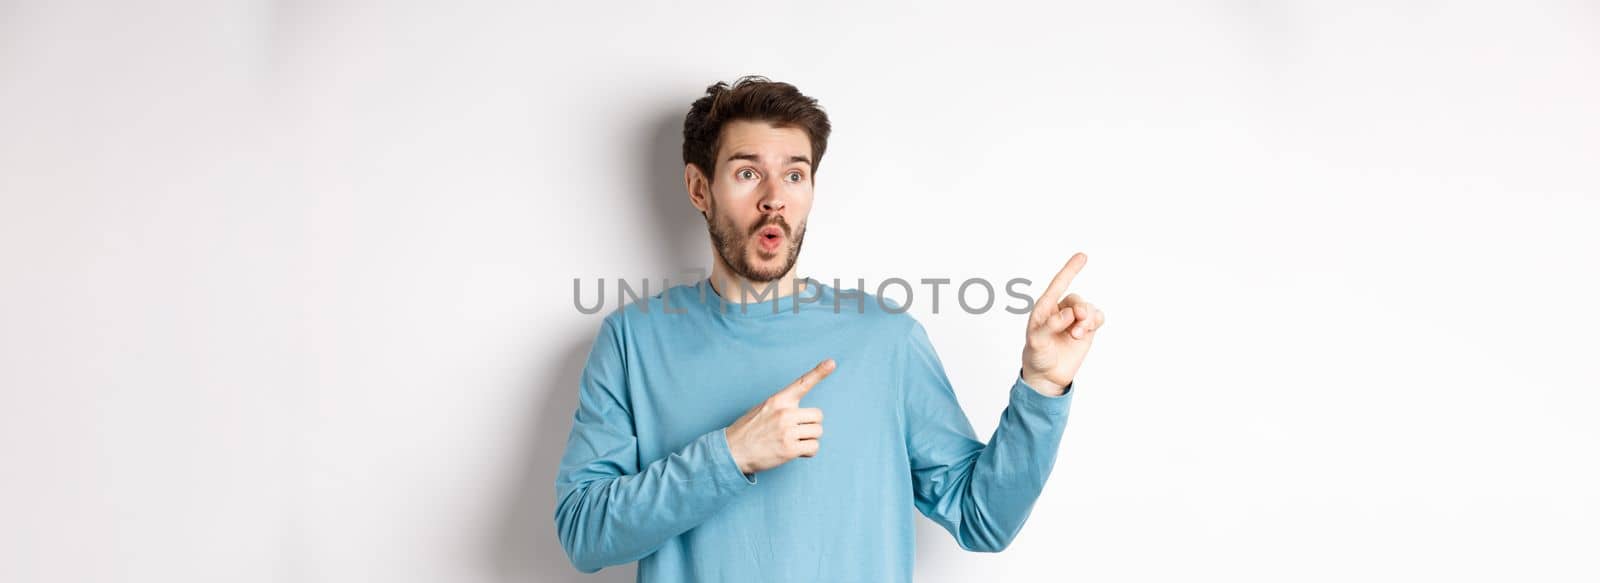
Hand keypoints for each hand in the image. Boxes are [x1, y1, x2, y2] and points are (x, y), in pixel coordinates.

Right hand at [725, 359, 833, 475]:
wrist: (732, 451)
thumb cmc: (748, 431)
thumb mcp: (763, 409)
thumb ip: (783, 407)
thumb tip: (802, 414)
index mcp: (778, 400)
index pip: (802, 383)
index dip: (819, 372)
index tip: (831, 362)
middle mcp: (784, 413)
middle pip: (818, 416)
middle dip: (811, 425)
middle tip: (797, 432)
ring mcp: (787, 431)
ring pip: (818, 432)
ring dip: (809, 439)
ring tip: (793, 442)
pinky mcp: (789, 449)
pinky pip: (814, 447)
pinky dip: (808, 452)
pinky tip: (796, 452)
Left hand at [1021, 252, 1104, 394]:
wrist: (1047, 376)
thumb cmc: (1037, 356)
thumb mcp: (1036, 342)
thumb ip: (1049, 326)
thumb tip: (1068, 313)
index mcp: (1044, 308)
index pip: (1058, 284)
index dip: (1070, 270)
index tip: (1083, 256)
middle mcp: (1060, 311)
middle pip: (1077, 299)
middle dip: (1080, 310)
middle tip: (1077, 327)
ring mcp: (1074, 320)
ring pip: (1089, 309)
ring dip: (1088, 320)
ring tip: (1078, 335)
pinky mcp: (1086, 330)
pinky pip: (1097, 317)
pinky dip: (1096, 321)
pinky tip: (1088, 331)